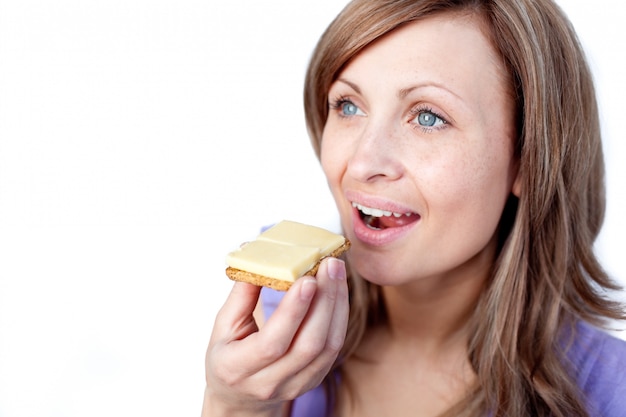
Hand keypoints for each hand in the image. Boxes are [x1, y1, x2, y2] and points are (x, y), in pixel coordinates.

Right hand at [202, 257, 348, 416]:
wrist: (239, 397)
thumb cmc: (228, 354)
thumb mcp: (223, 325)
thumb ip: (241, 294)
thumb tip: (254, 253)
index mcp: (237, 368)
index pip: (272, 343)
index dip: (293, 311)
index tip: (307, 279)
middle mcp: (268, 383)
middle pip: (307, 345)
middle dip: (324, 301)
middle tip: (329, 265)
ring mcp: (294, 386)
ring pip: (327, 347)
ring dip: (336, 305)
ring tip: (336, 272)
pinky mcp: (314, 380)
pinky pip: (334, 348)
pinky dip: (339, 316)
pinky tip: (338, 291)